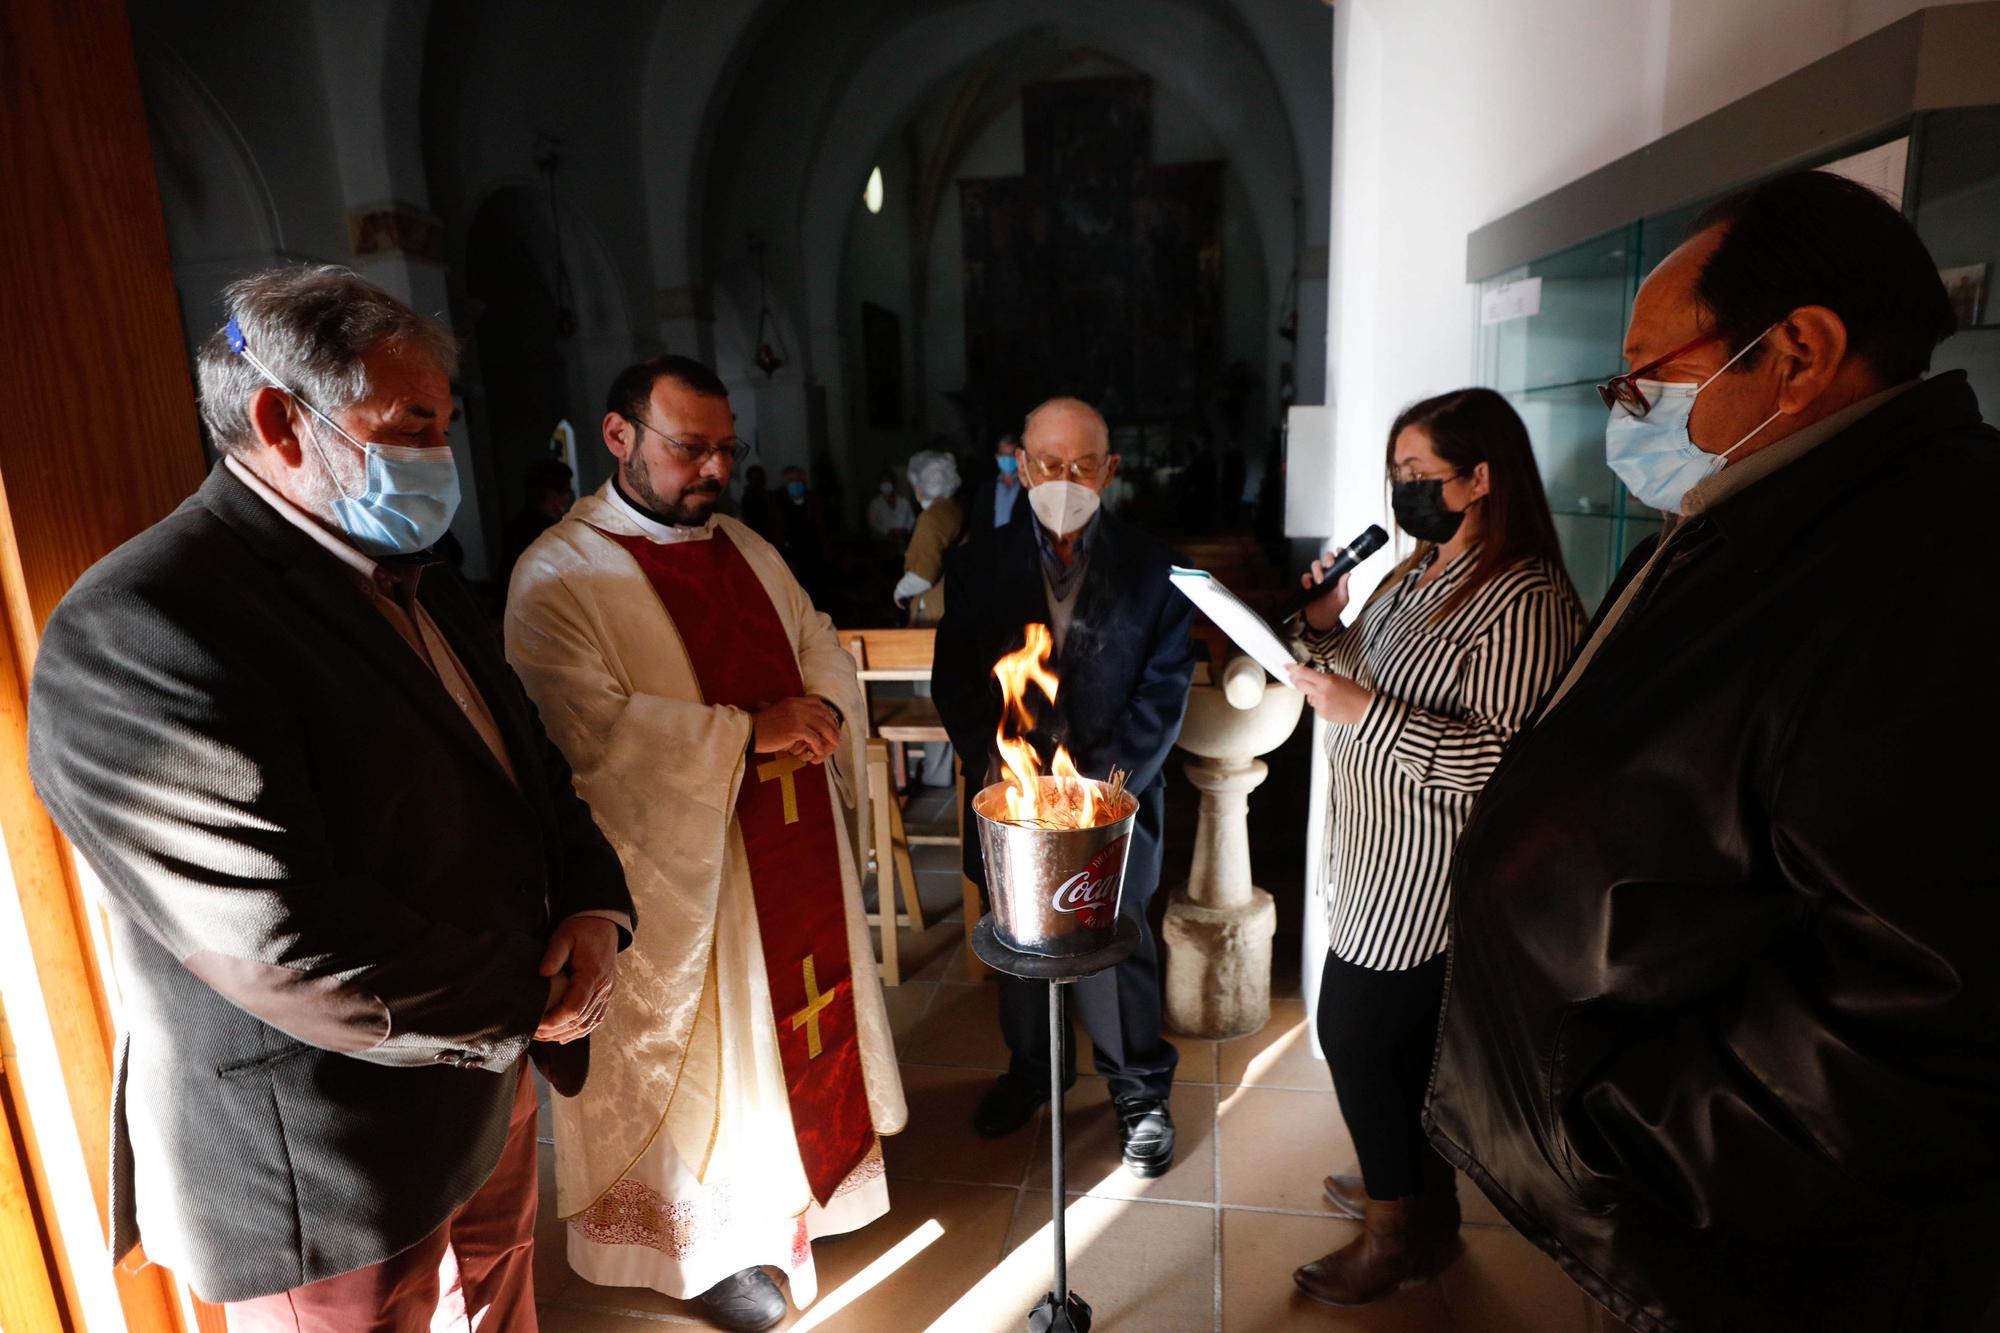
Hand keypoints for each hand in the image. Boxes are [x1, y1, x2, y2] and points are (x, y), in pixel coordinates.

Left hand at [536, 915, 619, 1043]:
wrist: (604, 924)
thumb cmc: (583, 930)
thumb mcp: (565, 936)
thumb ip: (554, 955)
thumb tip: (542, 973)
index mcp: (593, 976)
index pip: (574, 1008)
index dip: (554, 1021)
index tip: (536, 1024)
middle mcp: (602, 989)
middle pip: (580, 1021)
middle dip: (555, 1031)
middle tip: (533, 1033)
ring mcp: (606, 993)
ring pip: (587, 1024)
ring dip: (565, 1033)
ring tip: (544, 1037)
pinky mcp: (605, 994)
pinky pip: (595, 1019)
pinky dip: (579, 1031)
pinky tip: (564, 1036)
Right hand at [753, 696, 840, 760]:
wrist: (749, 732)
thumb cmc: (761, 727)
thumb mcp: (778, 713)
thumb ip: (791, 715)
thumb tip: (805, 726)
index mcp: (793, 701)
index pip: (817, 703)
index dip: (827, 714)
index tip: (831, 724)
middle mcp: (797, 705)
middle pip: (824, 714)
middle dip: (833, 727)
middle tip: (836, 738)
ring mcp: (797, 716)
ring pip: (823, 725)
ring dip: (830, 737)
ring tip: (833, 746)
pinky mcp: (795, 728)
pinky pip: (814, 738)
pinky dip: (818, 746)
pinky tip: (817, 752)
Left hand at [1286, 663, 1373, 725]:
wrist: (1364, 709)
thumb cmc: (1354, 692)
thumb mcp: (1339, 678)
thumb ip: (1322, 677)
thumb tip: (1309, 677)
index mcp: (1326, 681)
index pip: (1304, 673)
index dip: (1293, 669)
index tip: (1287, 666)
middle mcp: (1321, 693)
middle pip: (1300, 685)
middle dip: (1296, 680)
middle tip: (1294, 677)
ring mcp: (1320, 705)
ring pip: (1309, 697)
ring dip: (1313, 694)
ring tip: (1328, 695)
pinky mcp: (1322, 714)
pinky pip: (1316, 706)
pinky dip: (1320, 704)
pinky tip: (1331, 703)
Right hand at [1299, 559, 1353, 630]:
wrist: (1322, 620)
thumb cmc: (1334, 609)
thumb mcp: (1343, 600)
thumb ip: (1344, 587)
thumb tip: (1347, 574)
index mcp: (1338, 576)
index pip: (1340, 561)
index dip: (1340, 553)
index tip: (1339, 551)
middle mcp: (1328, 575)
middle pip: (1326, 559)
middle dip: (1327, 559)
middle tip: (1329, 565)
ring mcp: (1317, 578)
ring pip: (1315, 565)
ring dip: (1317, 570)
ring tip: (1319, 581)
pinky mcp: (1308, 584)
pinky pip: (1305, 576)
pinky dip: (1306, 579)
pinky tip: (1309, 586)